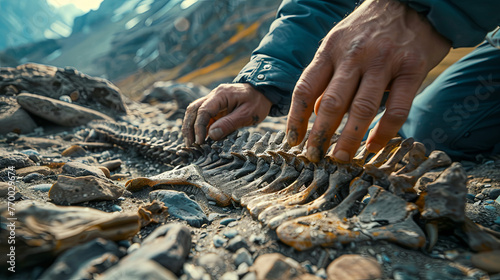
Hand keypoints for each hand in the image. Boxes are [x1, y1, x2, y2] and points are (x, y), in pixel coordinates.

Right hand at [182, 83, 271, 145]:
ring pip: (194, 111)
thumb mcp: (247, 114)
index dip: (199, 127)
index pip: (203, 111)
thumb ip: (229, 124)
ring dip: (190, 127)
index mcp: (221, 94)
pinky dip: (198, 126)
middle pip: (193, 109)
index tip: (200, 142)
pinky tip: (199, 138)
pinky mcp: (215, 106)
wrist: (263, 92)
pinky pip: (203, 115)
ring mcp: (213, 100)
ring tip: (191, 143)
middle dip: (189, 127)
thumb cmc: (257, 102)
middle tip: (190, 144)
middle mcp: (214, 95)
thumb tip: (211, 135)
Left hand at [286, 0, 450, 161]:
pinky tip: (373, 147)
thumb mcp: (339, 43)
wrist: (412, 2)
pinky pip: (396, 109)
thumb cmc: (369, 30)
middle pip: (330, 103)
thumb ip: (326, 76)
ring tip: (340, 159)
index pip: (305, 89)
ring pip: (361, 109)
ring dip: (348, 139)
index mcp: (330, 49)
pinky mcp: (412, 69)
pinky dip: (384, 133)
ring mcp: (384, 61)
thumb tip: (314, 113)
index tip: (293, 141)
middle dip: (319, 135)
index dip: (296, 119)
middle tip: (314, 157)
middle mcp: (354, 55)